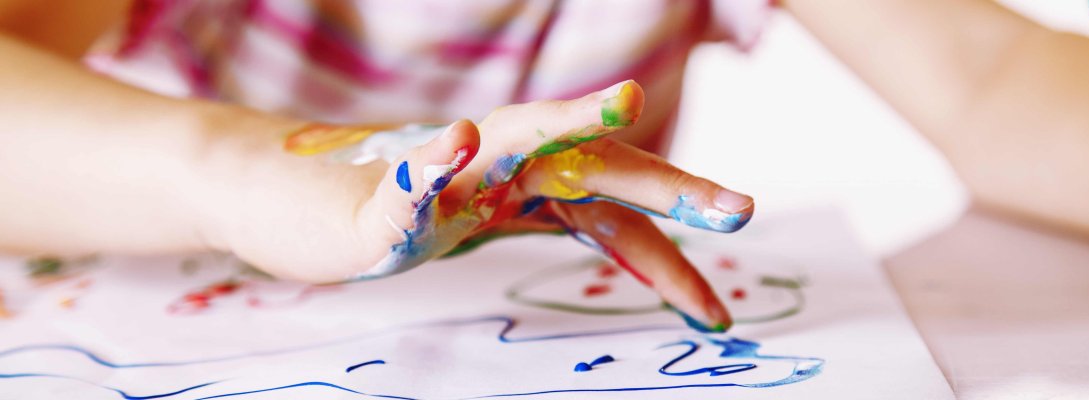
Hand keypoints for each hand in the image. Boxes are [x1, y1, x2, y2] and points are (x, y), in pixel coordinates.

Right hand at [212, 81, 751, 331]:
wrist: (311, 204)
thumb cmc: (418, 210)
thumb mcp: (513, 219)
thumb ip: (585, 226)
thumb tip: (662, 257)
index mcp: (540, 181)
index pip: (619, 213)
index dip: (672, 250)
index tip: (722, 301)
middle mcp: (505, 166)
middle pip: (593, 167)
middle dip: (665, 183)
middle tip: (736, 209)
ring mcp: (448, 175)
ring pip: (513, 142)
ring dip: (566, 122)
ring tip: (622, 101)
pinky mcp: (385, 196)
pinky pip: (409, 183)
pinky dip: (431, 164)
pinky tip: (456, 140)